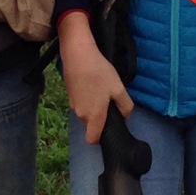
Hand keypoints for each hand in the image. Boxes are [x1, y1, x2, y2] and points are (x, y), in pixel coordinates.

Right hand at [58, 12, 133, 143]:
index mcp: (94, 116)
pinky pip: (80, 103)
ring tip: (101, 90)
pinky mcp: (69, 94)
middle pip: (90, 125)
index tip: (109, 127)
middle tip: (109, 102)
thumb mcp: (119, 88)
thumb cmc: (99, 73)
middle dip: (100, 119)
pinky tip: (92, 84)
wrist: (77, 55)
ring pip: (85, 113)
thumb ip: (125, 106)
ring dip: (93, 107)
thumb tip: (125, 116)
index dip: (100, 138)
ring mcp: (73, 104)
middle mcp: (81, 114)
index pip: (92, 140)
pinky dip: (86, 98)